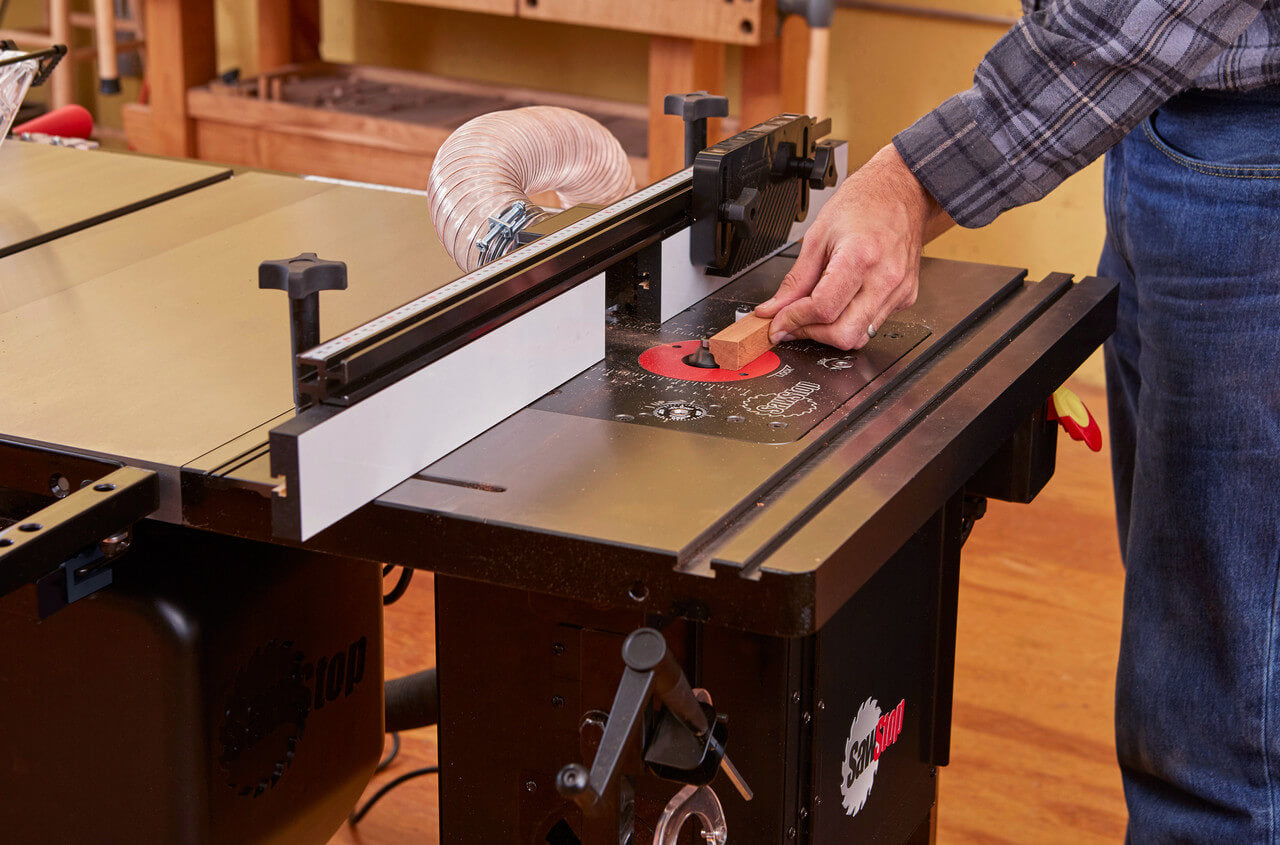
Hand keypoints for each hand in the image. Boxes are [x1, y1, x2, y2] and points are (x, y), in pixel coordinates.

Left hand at [755, 144, 952, 348]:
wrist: (902, 191)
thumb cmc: (863, 203)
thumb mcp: (818, 235)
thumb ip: (795, 279)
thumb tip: (774, 308)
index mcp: (861, 257)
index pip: (823, 309)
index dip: (794, 321)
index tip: (779, 323)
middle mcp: (885, 278)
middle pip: (844, 334)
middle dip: (812, 334)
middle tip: (794, 323)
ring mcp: (899, 290)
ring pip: (860, 337)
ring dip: (831, 331)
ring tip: (815, 312)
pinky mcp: (906, 297)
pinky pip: (873, 324)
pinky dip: (851, 321)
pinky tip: (842, 301)